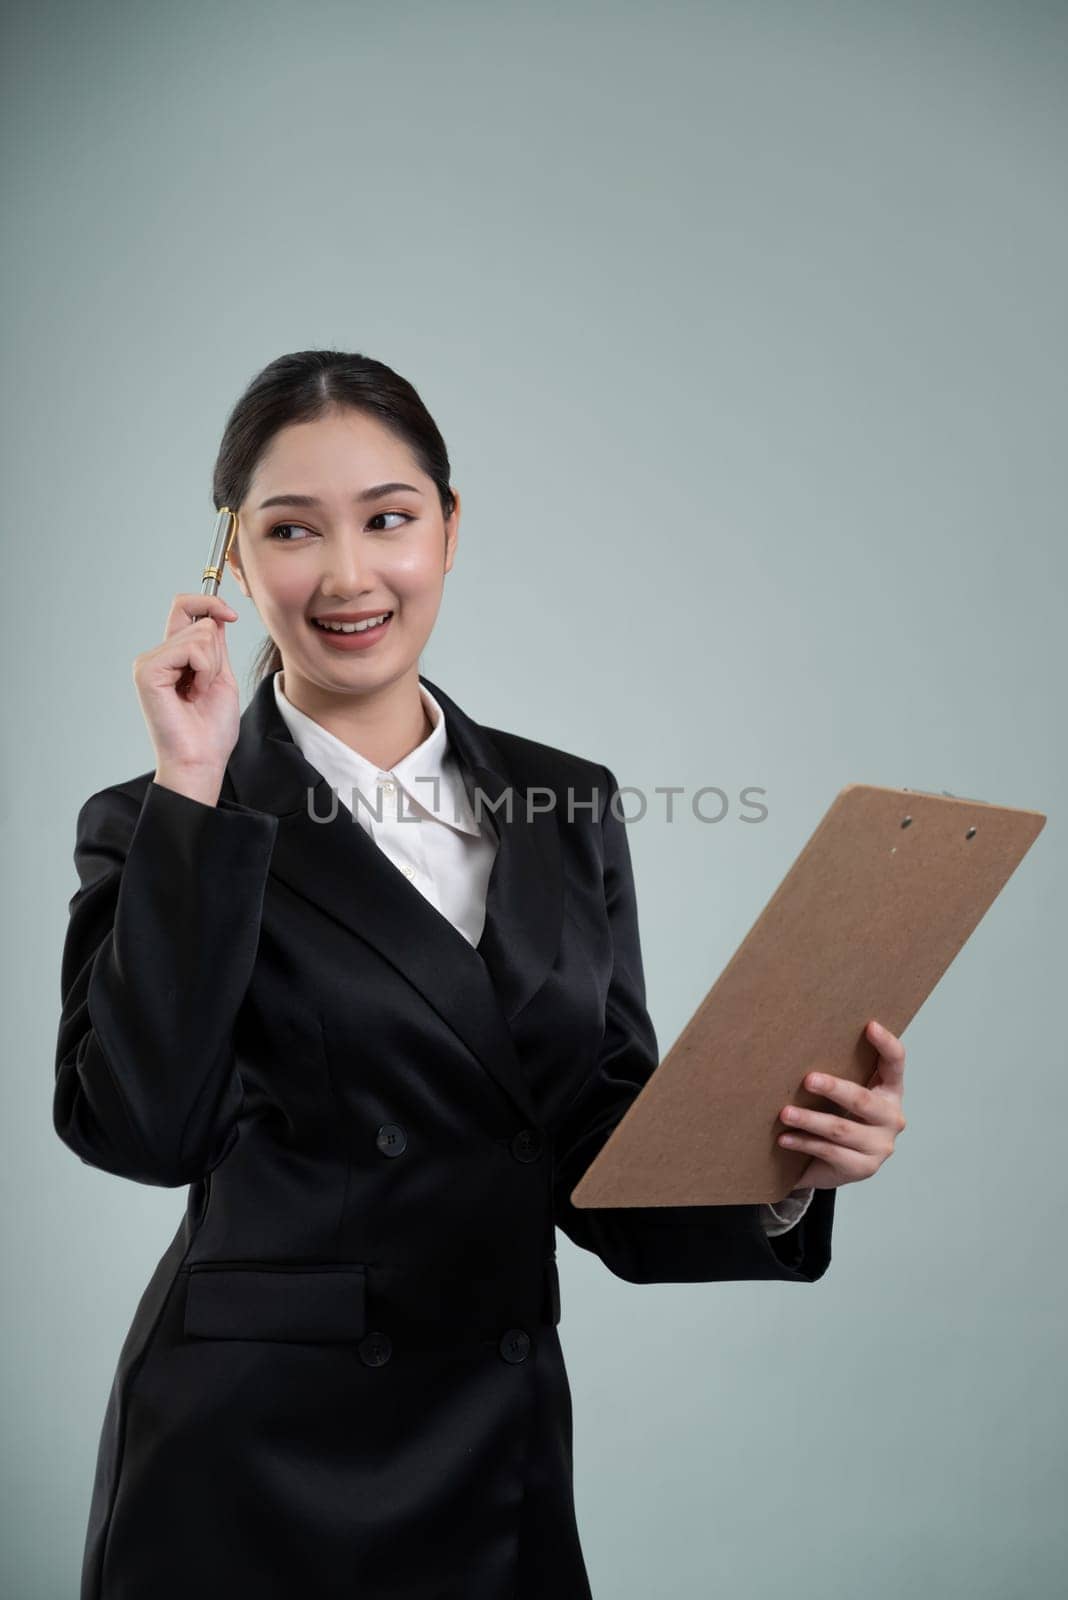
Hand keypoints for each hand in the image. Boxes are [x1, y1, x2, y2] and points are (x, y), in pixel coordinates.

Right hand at [133, 592, 240, 777]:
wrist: (201, 760)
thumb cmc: (211, 729)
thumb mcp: (220, 676)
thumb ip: (214, 645)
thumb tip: (213, 613)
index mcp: (173, 656)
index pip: (184, 607)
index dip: (209, 601)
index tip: (231, 614)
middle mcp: (157, 656)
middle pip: (200, 620)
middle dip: (218, 653)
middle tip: (207, 686)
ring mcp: (149, 662)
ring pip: (199, 633)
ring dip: (212, 666)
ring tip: (199, 693)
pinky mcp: (147, 671)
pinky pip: (191, 649)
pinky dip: (204, 670)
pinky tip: (193, 693)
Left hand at [776, 1019, 906, 1190]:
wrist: (837, 1165)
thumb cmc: (840, 1117)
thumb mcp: (845, 1096)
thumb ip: (840, 1073)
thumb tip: (800, 1042)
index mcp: (890, 1091)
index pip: (895, 1064)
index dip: (886, 1044)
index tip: (869, 1025)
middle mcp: (891, 1118)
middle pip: (862, 1100)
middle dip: (834, 1088)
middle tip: (807, 1080)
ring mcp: (880, 1146)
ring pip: (841, 1129)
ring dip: (810, 1119)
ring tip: (785, 1113)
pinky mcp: (863, 1167)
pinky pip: (830, 1152)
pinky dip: (804, 1143)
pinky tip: (785, 1138)